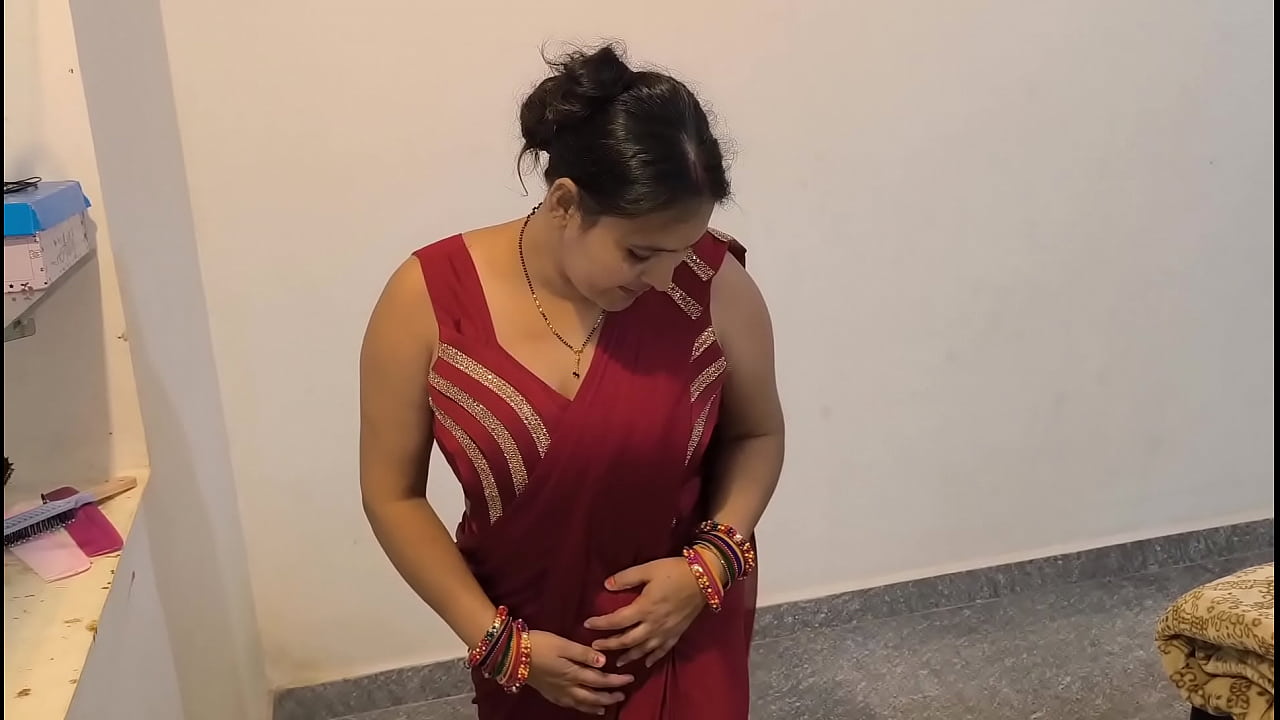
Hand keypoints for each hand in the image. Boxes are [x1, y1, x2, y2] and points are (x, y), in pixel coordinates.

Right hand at [525, 630, 633, 714]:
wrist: (512, 654)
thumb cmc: (539, 644)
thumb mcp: (563, 644)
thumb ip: (583, 654)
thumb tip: (604, 662)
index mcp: (573, 673)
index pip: (600, 680)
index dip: (616, 681)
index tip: (630, 679)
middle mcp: (567, 686)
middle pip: (592, 695)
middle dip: (609, 697)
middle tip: (622, 695)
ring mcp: (556, 692)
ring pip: (580, 703)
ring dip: (595, 705)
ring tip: (604, 707)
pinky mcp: (547, 692)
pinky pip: (567, 704)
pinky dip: (578, 707)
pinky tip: (579, 705)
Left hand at [584, 556, 707, 667]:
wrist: (705, 578)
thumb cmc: (675, 571)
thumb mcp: (648, 569)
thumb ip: (626, 578)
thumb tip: (606, 585)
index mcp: (644, 608)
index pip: (616, 621)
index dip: (601, 624)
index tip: (587, 624)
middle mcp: (653, 624)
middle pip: (627, 640)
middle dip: (610, 645)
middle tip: (596, 648)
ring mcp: (666, 631)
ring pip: (644, 650)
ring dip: (629, 657)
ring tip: (617, 662)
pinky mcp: (677, 633)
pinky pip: (663, 650)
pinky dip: (652, 658)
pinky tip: (646, 662)